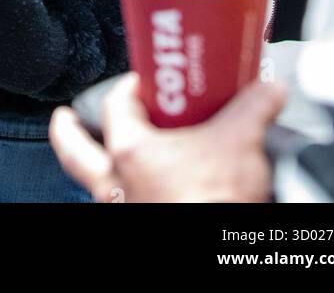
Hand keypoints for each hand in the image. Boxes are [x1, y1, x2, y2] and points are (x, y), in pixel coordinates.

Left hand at [49, 73, 285, 202]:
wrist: (223, 252)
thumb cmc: (216, 200)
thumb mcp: (241, 142)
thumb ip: (254, 107)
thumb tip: (269, 90)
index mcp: (129, 152)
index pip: (116, 105)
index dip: (131, 88)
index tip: (146, 82)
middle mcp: (117, 185)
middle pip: (77, 153)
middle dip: (69, 133)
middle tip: (65, 118)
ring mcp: (125, 210)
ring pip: (98, 185)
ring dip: (104, 169)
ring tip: (111, 160)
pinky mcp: (141, 225)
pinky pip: (125, 206)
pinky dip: (132, 196)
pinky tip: (150, 192)